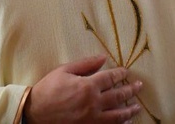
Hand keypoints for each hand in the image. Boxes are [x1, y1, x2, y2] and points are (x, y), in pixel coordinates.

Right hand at [24, 54, 142, 123]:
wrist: (35, 112)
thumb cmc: (48, 89)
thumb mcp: (65, 70)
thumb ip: (86, 64)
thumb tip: (103, 57)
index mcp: (88, 86)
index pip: (111, 78)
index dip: (120, 74)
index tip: (126, 72)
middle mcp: (93, 103)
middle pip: (119, 96)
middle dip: (131, 90)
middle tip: (139, 86)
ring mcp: (92, 118)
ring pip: (118, 115)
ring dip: (130, 110)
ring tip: (137, 106)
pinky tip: (125, 121)